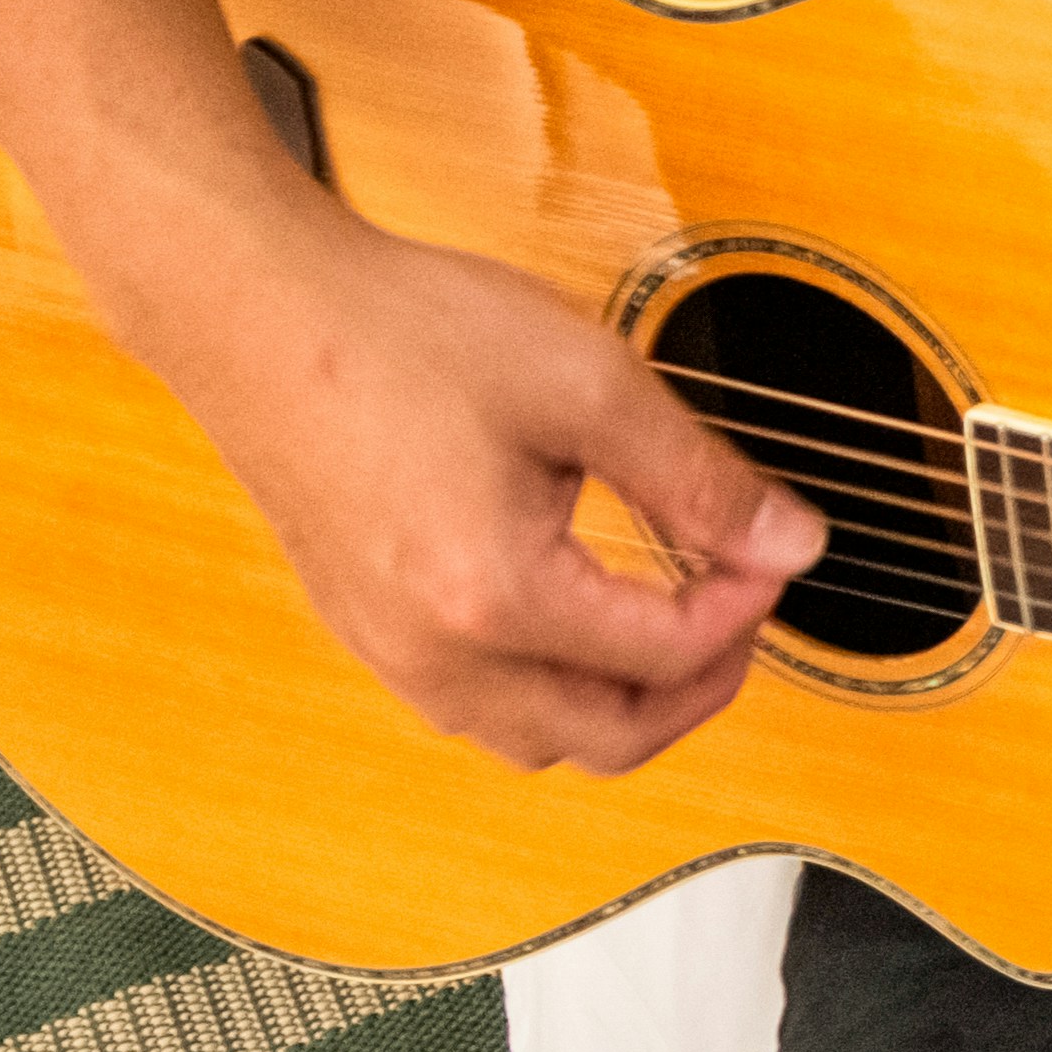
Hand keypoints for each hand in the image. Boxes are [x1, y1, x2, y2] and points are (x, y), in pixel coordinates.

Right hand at [132, 211, 819, 771]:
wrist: (261, 310)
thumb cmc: (402, 331)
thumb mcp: (589, 385)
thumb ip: (701, 478)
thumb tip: (791, 542)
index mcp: (493, 598)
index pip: (667, 657)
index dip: (747, 607)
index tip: (771, 548)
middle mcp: (432, 654)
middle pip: (608, 739)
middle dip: (700, 686)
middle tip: (741, 606)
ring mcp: (387, 653)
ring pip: (538, 740)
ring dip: (622, 701)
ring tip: (673, 615)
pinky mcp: (365, 632)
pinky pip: (477, 709)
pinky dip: (552, 687)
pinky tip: (583, 614)